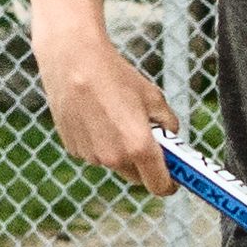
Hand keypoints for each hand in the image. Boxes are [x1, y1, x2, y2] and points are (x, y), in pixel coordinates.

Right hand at [34, 22, 175, 183]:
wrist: (74, 61)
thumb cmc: (115, 76)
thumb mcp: (153, 98)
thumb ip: (167, 124)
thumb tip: (169, 137)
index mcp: (139, 147)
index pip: (159, 186)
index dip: (168, 184)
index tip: (173, 178)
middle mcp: (114, 158)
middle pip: (137, 177)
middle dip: (145, 165)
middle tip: (147, 141)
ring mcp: (91, 155)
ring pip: (114, 163)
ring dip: (120, 151)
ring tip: (115, 117)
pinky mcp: (73, 148)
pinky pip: (94, 153)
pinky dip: (99, 142)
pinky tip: (96, 116)